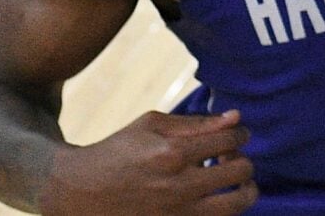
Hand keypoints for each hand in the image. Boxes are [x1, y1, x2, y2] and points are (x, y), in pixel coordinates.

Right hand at [40, 110, 253, 214]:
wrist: (77, 192)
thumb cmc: (117, 151)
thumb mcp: (151, 125)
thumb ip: (196, 122)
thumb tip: (235, 118)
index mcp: (171, 154)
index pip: (230, 140)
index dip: (241, 134)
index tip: (237, 135)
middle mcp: (177, 187)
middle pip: (240, 171)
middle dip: (243, 160)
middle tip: (232, 158)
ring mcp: (175, 214)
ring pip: (237, 205)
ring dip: (246, 190)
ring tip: (238, 183)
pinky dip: (222, 210)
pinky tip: (214, 199)